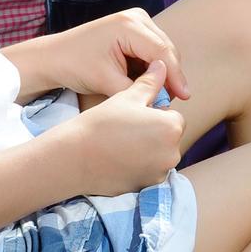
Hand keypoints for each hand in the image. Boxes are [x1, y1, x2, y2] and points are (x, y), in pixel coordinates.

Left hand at [37, 8, 188, 101]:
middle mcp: (136, 17)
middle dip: (172, 75)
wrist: (54, 56)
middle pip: (167, 49)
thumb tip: (163, 102)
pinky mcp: (134, 28)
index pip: (163, 52)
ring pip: (163, 50)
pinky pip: (153, 49)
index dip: (176, 76)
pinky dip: (154, 66)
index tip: (185, 97)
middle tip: (173, 100)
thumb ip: (138, 90)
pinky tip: (150, 83)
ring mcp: (136, 20)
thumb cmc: (75, 66)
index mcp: (128, 25)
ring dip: (163, 71)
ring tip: (161, 95)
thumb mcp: (107, 82)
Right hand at [60, 62, 188, 195]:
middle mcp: (173, 152)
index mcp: (172, 127)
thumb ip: (150, 83)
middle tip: (126, 130)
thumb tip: (162, 65)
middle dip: (155, 133)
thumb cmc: (102, 123)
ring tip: (122, 145)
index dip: (155, 114)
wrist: (76, 157)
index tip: (134, 116)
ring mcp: (161, 172)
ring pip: (161, 155)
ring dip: (150, 150)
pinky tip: (120, 160)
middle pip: (170, 138)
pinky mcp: (149, 186)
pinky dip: (141, 166)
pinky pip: (151, 171)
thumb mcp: (127, 97)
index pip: (174, 116)